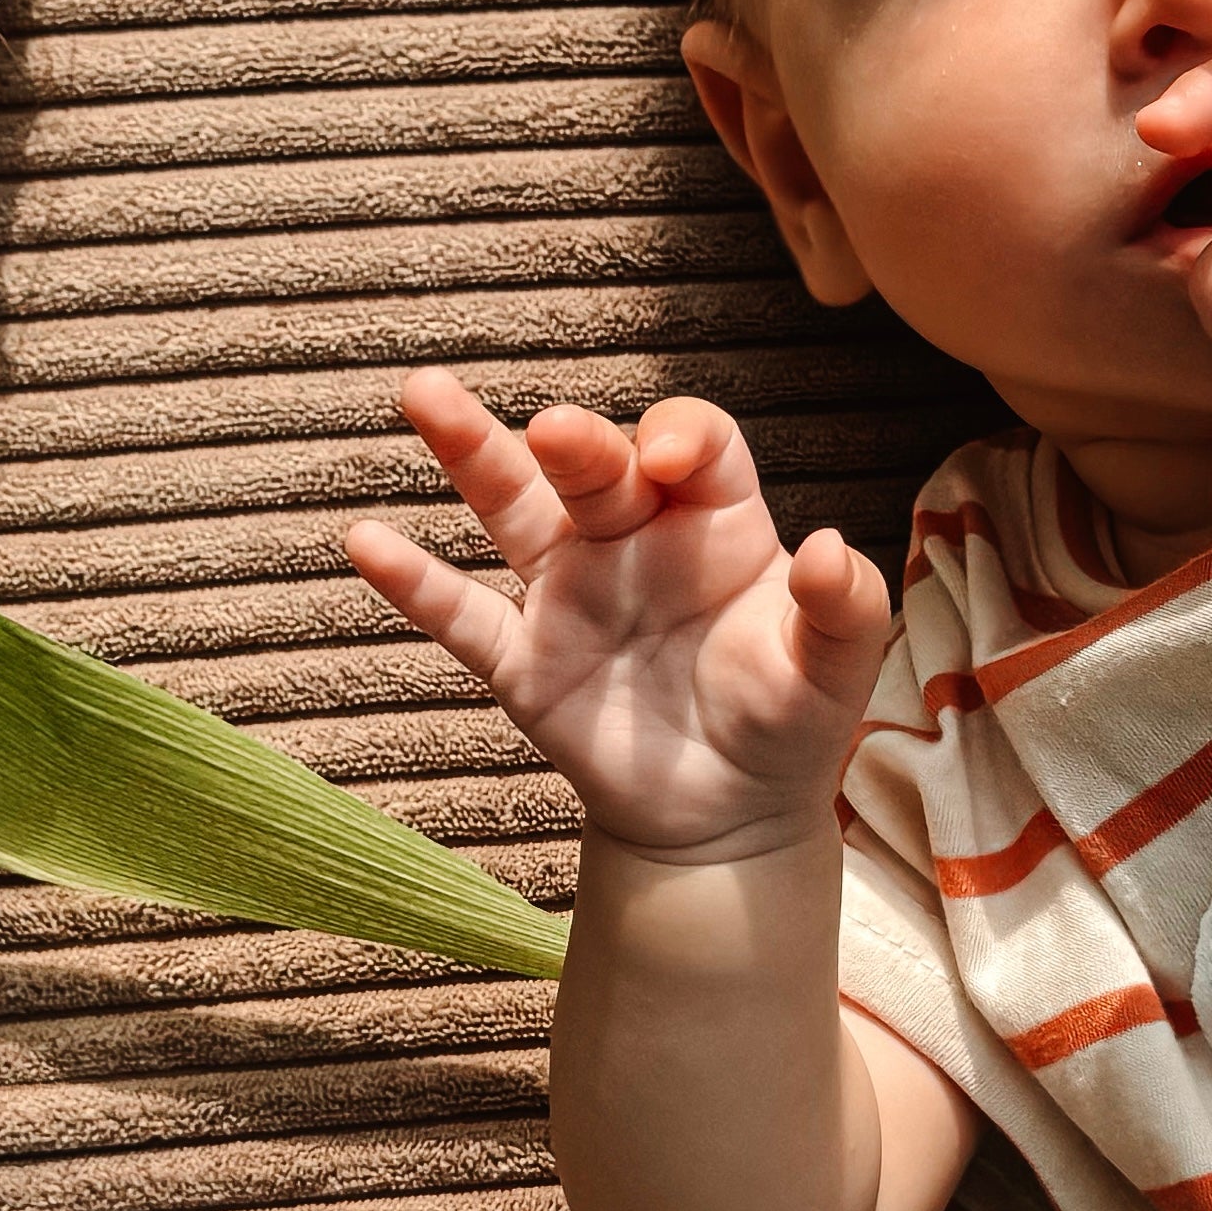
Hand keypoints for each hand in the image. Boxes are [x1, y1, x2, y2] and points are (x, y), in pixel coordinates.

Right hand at [345, 372, 892, 862]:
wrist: (729, 815)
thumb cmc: (788, 723)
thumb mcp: (835, 672)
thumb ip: (845, 610)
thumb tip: (832, 550)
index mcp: (715, 523)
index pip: (695, 445)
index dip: (680, 439)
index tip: (671, 462)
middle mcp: (634, 539)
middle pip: (597, 466)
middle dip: (579, 445)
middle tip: (558, 432)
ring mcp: (570, 593)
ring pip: (513, 509)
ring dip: (472, 453)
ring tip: (425, 395)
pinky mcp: (524, 660)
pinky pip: (463, 615)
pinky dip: (416, 583)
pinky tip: (366, 541)